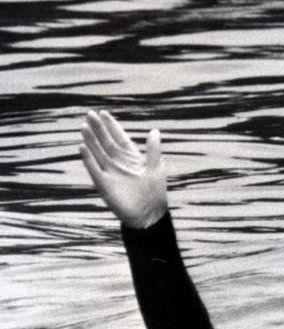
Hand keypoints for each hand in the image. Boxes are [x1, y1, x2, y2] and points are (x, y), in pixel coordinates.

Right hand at [79, 110, 167, 228]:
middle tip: (90, 114)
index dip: (112, 126)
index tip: (104, 113)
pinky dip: (88, 159)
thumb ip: (153, 150)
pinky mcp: (104, 184)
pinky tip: (82, 147)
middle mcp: (119, 163)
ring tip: (84, 126)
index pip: (120, 138)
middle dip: (99, 129)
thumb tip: (154, 131)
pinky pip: (94, 169)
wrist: (148, 214)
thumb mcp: (156, 168)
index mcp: (132, 158)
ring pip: (98, 153)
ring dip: (91, 140)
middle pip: (106, 142)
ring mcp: (110, 173)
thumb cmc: (154, 192)